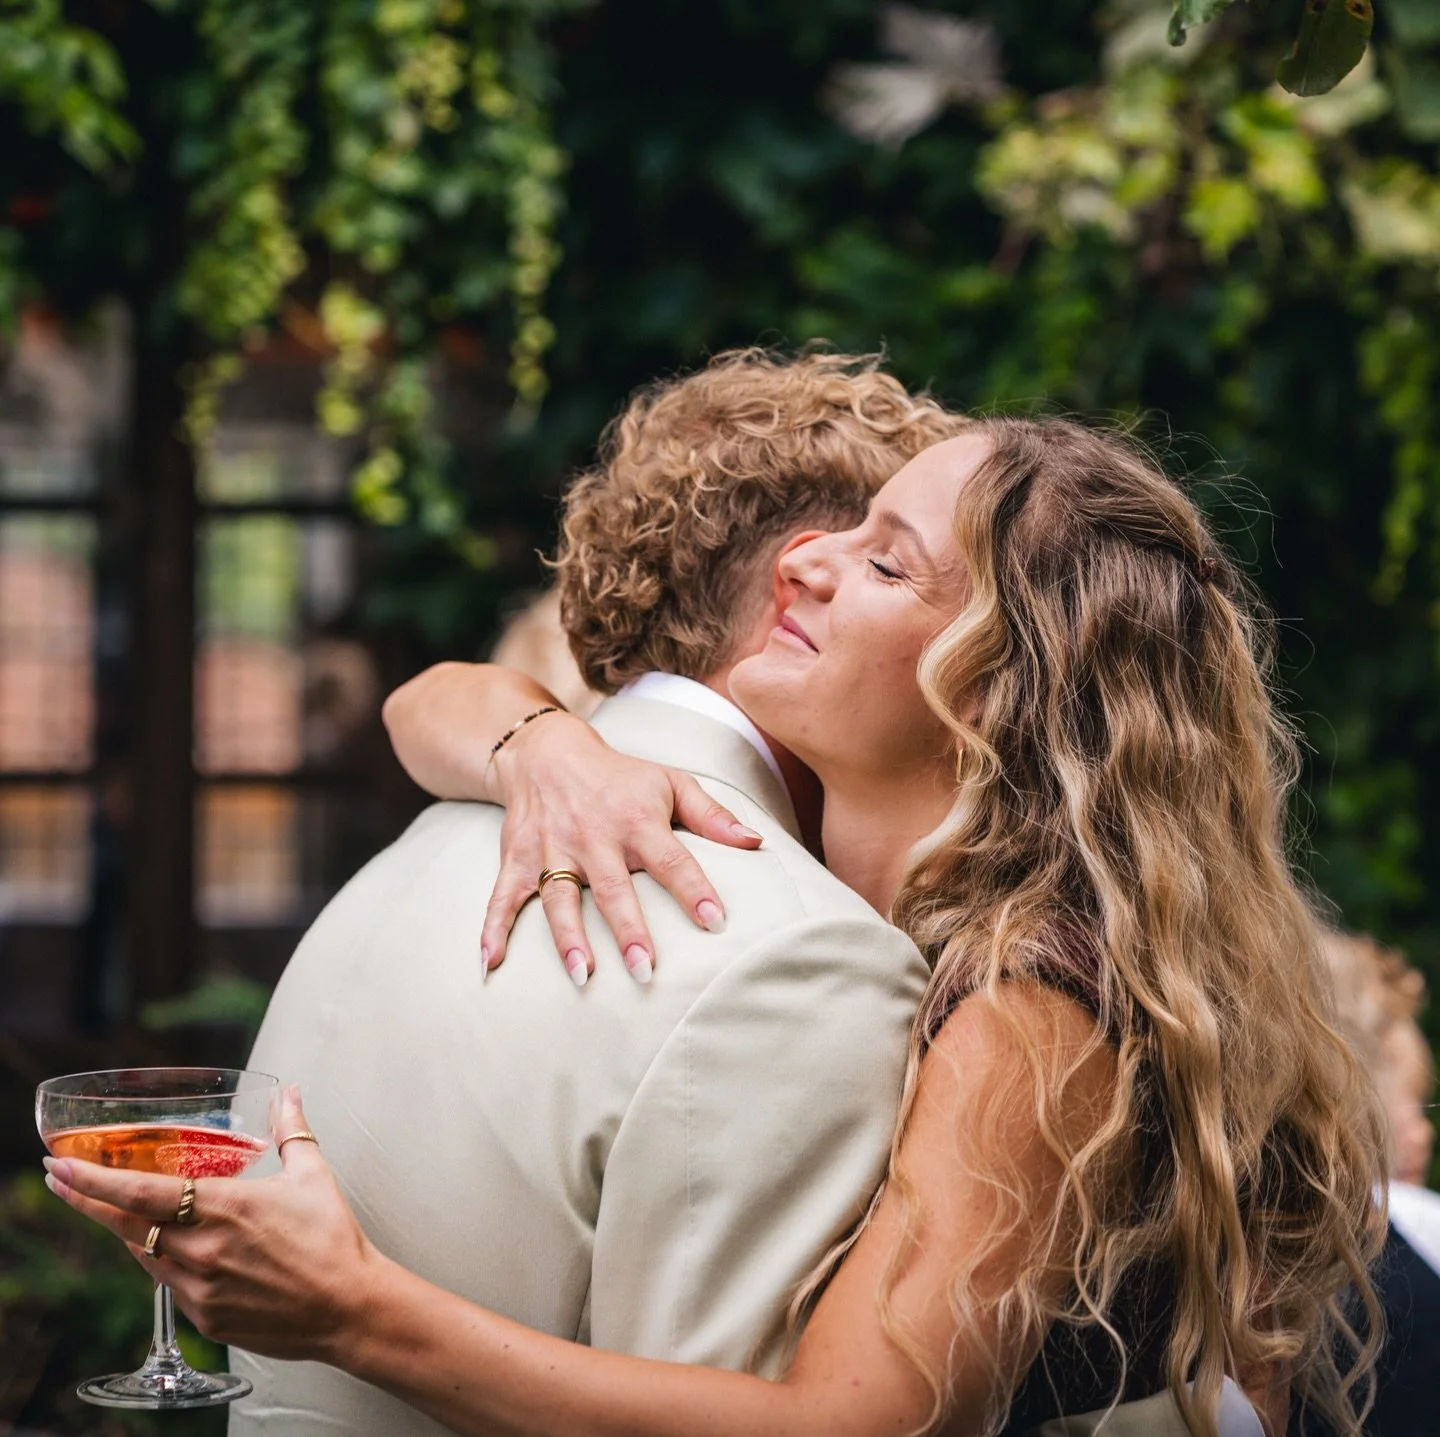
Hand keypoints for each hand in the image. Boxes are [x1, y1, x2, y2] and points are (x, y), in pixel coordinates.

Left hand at [43, 1087, 378, 1364]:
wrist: (348, 1307)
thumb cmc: (332, 1239)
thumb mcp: (312, 1174)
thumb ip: (291, 1130)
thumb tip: (289, 1092)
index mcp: (225, 1206)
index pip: (141, 1192)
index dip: (93, 1180)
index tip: (60, 1167)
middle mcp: (203, 1249)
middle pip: (127, 1225)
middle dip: (92, 1202)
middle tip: (63, 1182)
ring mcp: (200, 1288)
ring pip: (144, 1254)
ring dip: (128, 1230)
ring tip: (119, 1210)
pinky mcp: (205, 1318)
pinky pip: (169, 1284)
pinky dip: (163, 1261)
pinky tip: (173, 1249)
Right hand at [482, 711, 762, 984]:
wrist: (547, 752)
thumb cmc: (620, 777)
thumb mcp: (671, 782)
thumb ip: (713, 815)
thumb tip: (757, 842)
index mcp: (637, 820)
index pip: (671, 860)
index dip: (694, 890)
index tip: (716, 921)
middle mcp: (594, 837)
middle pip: (613, 890)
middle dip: (629, 931)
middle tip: (646, 972)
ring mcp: (552, 850)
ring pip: (559, 899)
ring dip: (569, 938)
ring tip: (583, 976)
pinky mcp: (517, 858)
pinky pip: (503, 896)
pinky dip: (493, 928)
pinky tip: (490, 963)